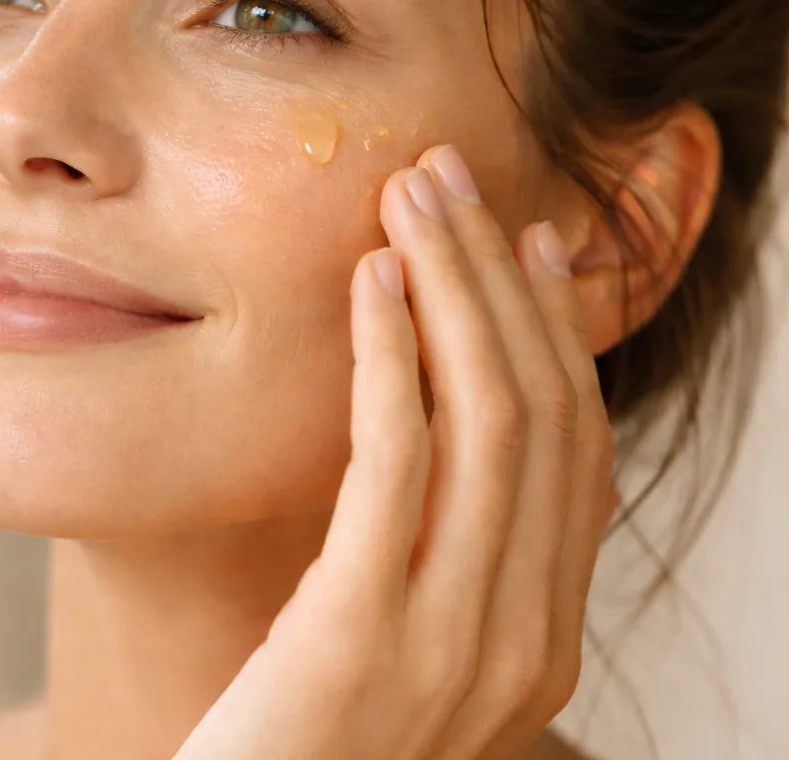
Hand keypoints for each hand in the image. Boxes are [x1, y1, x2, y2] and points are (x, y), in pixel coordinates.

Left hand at [172, 143, 617, 759]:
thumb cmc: (307, 728)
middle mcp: (522, 640)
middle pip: (541, 410)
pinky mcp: (358, 634)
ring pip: (488, 418)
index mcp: (544, 634)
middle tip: (455, 181)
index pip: (580, 448)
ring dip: (454, 287)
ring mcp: (452, 645)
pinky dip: (392, 353)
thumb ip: (450, 543)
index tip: (530, 239)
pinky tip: (371, 281)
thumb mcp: (407, 630)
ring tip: (413, 200)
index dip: (559, 329)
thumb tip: (457, 405)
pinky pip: (397, 460)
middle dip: (501, 276)